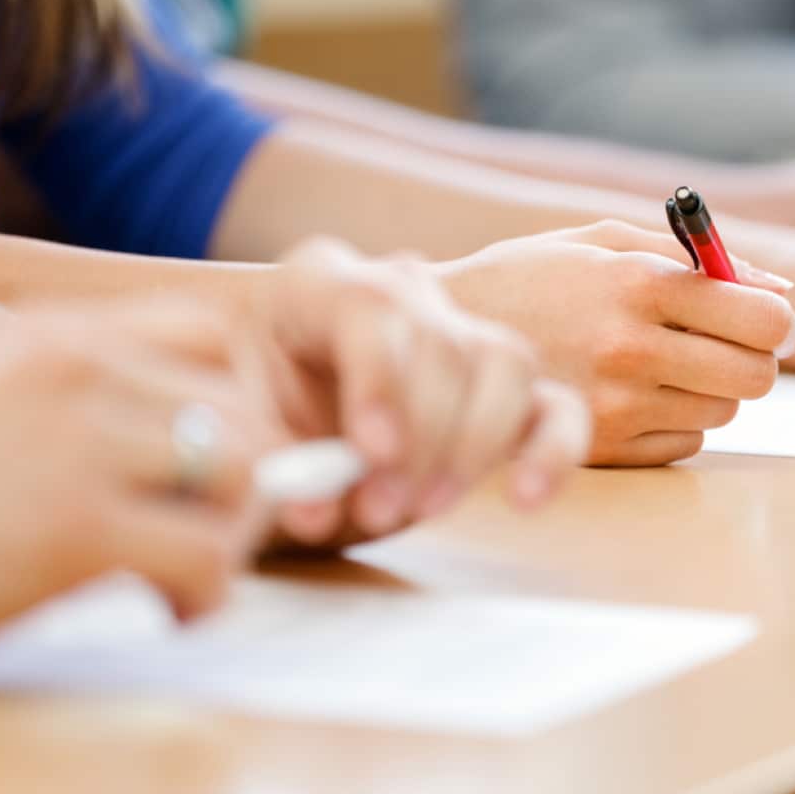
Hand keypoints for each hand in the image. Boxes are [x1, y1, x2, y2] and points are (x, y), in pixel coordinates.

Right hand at [0, 302, 287, 676]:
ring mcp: (77, 442)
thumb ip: (89, 400)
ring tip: (184, 577)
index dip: (233, 407)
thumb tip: (206, 447)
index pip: (209, 338)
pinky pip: (206, 555)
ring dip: (230, 538)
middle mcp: (76, 368)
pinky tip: (167, 612)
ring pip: (240, 475)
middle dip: (242, 487)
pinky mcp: (75, 526)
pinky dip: (206, 596)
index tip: (206, 470)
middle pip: (242, 412)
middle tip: (205, 541)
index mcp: (54, 334)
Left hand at [248, 238, 589, 542]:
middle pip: (442, 342)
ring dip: (472, 448)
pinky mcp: (508, 393)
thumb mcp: (238, 432)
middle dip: (420, 436)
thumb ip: (271, 465)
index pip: (371, 306)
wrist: (271, 424)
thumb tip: (315, 509)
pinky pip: (556, 408)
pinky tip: (524, 500)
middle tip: (380, 509)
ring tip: (423, 510)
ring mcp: (462, 335)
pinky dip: (551, 453)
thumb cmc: (249, 419)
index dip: (379, 377)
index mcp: (319, 283)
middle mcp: (402, 292)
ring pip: (505, 363)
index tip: (372, 451)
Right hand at [436, 222, 794, 465]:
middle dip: (754, 359)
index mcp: (637, 283)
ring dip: (709, 389)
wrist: (443, 337)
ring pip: (722, 411)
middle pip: (755, 376)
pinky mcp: (601, 448)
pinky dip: (674, 421)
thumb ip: (694, 257)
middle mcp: (629, 348)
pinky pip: (684, 443)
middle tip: (727, 346)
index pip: (759, 318)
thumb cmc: (533, 277)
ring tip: (662, 364)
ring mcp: (614, 405)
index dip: (778, 321)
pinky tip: (635, 395)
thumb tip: (779, 289)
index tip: (769, 320)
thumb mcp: (603, 240)